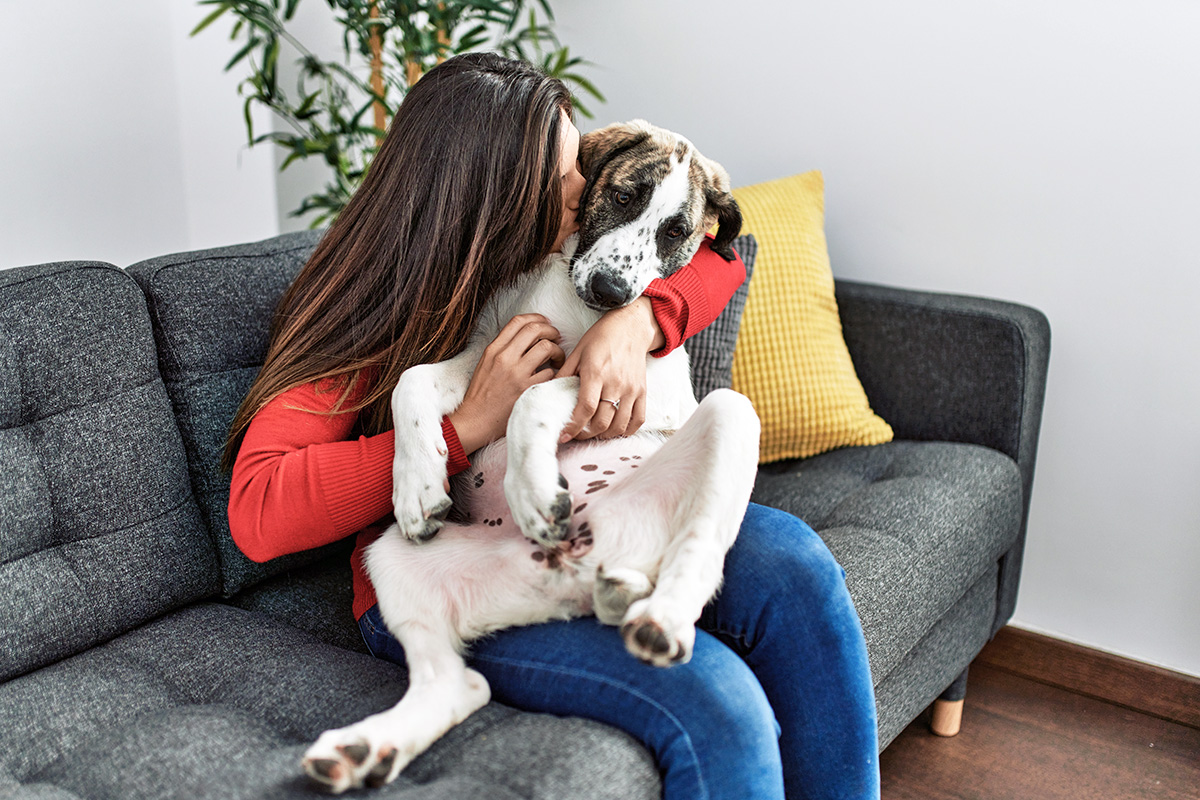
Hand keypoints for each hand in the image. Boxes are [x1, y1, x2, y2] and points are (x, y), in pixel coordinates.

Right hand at [448, 314, 564, 453]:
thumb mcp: (486, 364)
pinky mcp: (527, 390)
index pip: (518, 321)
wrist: (475, 421)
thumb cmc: (482, 394)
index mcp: (494, 349)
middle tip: (556, 338)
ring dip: (558, 351)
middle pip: (535, 329)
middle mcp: (505, 358)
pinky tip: (551, 377)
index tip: (545, 324)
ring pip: (546, 348)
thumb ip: (503, 349)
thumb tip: (526, 336)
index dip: (536, 318)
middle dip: (551, 330)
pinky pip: (549, 373)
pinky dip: (554, 373)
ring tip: (557, 359)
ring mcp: (517, 374)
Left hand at [558, 296, 664, 440]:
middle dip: (585, 434)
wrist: (630, 327)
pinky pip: (638, 420)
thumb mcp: (578, 352)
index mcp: (596, 372)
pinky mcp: (642, 391)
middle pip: (602, 421)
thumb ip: (564, 374)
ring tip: (593, 433)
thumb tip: (549, 393)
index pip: (586, 408)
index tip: (564, 435)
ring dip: (604, 435)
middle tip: (576, 434)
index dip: (574, 426)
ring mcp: (631, 389)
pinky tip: (614, 430)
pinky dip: (626, 431)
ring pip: (619, 425)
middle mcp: (615, 383)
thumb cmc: (601, 338)